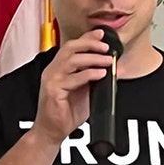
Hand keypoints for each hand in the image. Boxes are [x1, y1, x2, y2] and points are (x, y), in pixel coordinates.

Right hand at [33, 30, 113, 144]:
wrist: (53, 131)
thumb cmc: (67, 112)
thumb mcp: (85, 90)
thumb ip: (94, 78)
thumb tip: (112, 68)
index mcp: (60, 68)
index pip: (73, 46)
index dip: (87, 38)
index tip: (102, 34)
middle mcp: (53, 70)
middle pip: (70, 48)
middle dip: (90, 44)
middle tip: (106, 46)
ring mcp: (51, 80)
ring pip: (71, 60)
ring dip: (92, 58)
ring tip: (107, 60)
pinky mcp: (53, 91)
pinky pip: (72, 79)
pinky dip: (88, 74)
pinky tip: (100, 74)